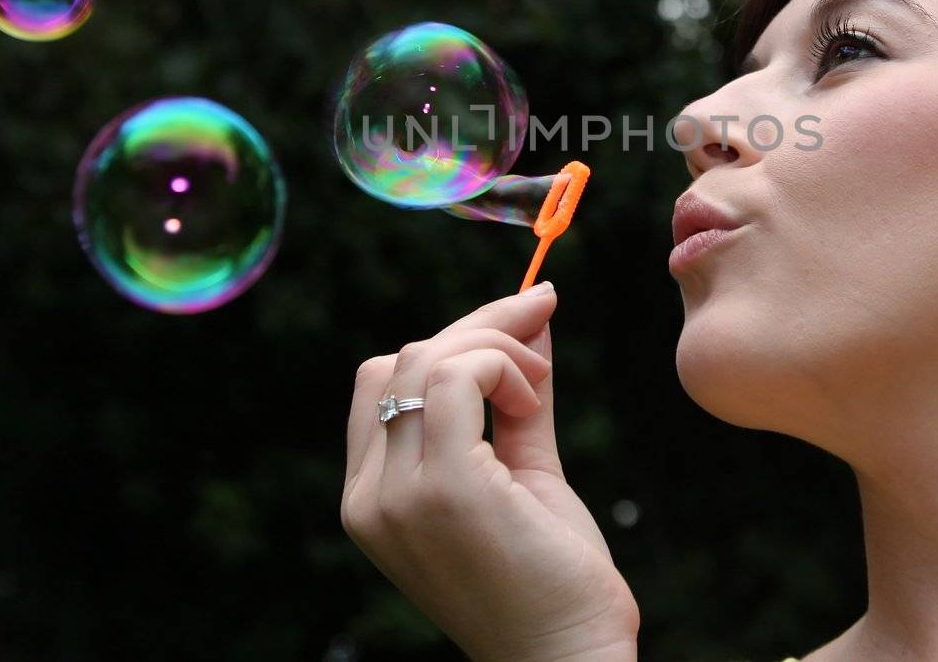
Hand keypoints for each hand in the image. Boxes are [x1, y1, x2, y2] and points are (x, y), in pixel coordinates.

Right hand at [342, 282, 640, 661]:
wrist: (568, 659)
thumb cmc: (550, 574)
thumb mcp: (524, 468)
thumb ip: (519, 396)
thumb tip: (533, 311)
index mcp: (372, 497)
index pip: (382, 380)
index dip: (451, 339)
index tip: (520, 325)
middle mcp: (369, 498)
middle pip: (404, 359)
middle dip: (480, 329)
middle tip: (542, 331)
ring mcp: (398, 497)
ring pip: (427, 359)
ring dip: (496, 348)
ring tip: (537, 387)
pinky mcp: (443, 491)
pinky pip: (455, 379)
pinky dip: (501, 366)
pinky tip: (530, 399)